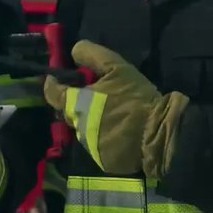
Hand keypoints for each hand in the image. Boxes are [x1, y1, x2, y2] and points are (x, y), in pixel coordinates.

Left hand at [42, 40, 188, 179]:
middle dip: (77, 103)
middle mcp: (79, 127)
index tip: (56, 79)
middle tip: (95, 96)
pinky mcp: (102, 160)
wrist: (160, 132)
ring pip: (84, 129)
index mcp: (78, 104)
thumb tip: (73, 52)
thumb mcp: (117, 68)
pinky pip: (97, 145)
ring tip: (111, 114)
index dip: (52, 85)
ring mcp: (89, 146)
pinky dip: (103, 137)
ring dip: (91, 121)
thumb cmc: (137, 98)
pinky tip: (118, 131)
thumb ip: (91, 56)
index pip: (53, 94)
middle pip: (70, 112)